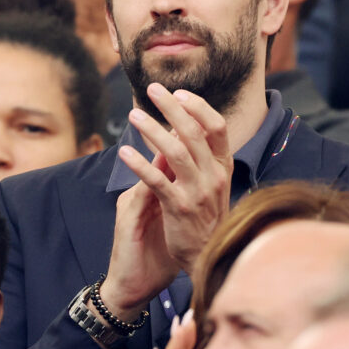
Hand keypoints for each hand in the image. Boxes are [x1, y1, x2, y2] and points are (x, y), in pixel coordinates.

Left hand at [102, 84, 231, 313]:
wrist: (206, 259)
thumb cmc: (206, 219)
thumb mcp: (212, 185)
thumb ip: (201, 159)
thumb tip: (185, 128)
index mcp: (224, 168)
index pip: (217, 127)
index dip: (199, 107)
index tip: (180, 93)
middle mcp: (214, 176)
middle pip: (194, 132)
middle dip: (172, 107)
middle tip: (153, 89)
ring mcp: (198, 192)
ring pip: (175, 150)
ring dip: (153, 129)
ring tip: (133, 115)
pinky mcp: (178, 208)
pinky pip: (157, 180)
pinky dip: (139, 163)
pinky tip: (124, 152)